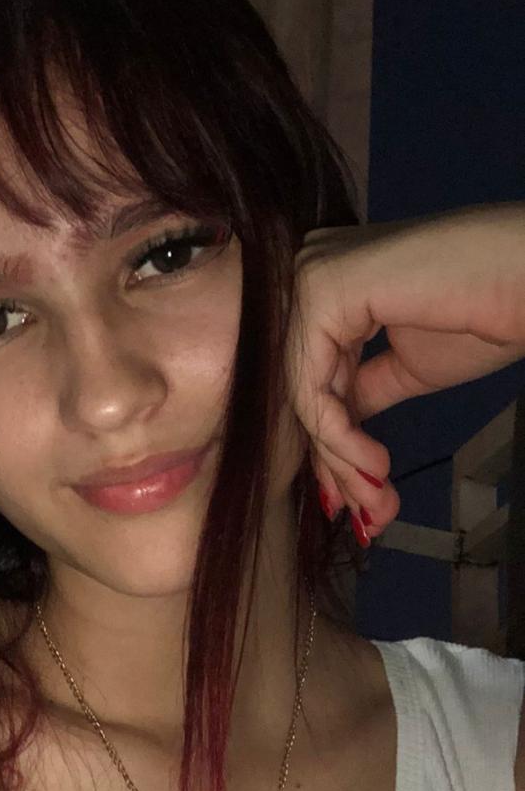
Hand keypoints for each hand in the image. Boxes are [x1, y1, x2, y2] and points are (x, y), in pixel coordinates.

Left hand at [286, 202, 524, 540]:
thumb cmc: (486, 311)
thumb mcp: (406, 367)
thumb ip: (359, 393)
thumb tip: (330, 441)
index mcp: (330, 286)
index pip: (313, 377)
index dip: (333, 447)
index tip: (360, 501)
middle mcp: (309, 272)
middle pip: (304, 387)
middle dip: (336, 464)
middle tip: (368, 519)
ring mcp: (310, 275)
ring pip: (305, 393)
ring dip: (342, 461)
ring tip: (376, 503)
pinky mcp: (321, 289)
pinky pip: (312, 385)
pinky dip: (339, 436)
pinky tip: (375, 466)